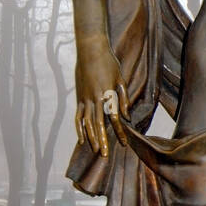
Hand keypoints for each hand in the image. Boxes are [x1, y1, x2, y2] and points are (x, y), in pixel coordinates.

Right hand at [75, 37, 129, 157]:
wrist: (90, 49)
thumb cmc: (109, 62)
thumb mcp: (120, 79)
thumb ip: (123, 98)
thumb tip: (127, 116)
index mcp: (107, 94)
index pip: (115, 118)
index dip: (119, 131)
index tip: (123, 142)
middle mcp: (95, 99)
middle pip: (99, 125)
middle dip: (103, 141)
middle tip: (106, 156)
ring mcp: (84, 99)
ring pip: (87, 123)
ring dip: (92, 138)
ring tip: (96, 151)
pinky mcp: (78, 97)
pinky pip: (78, 116)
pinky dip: (79, 128)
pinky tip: (82, 139)